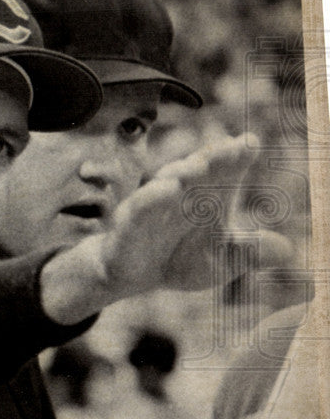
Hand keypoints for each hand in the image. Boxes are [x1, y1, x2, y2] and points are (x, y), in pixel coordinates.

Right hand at [40, 134, 256, 323]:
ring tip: (200, 165)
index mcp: (209, 194)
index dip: (238, 154)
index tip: (251, 143)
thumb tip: (288, 251)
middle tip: (233, 147)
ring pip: (169, 180)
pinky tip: (167, 189)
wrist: (137, 275)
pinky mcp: (130, 220)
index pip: (226, 169)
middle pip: (200, 167)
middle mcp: (182, 191)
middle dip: (215, 156)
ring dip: (184, 170)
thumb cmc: (182, 258)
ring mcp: (155, 203)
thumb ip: (250, 253)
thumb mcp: (222, 260)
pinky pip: (141, 205)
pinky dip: (153, 196)